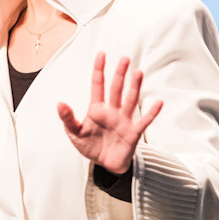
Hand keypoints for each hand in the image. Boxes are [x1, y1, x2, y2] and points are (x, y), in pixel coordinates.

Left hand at [57, 52, 162, 174]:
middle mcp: (112, 111)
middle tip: (124, 58)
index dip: (98, 70)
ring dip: (134, 87)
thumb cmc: (90, 146)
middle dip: (119, 74)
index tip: (101, 54)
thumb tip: (59, 103)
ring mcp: (124, 120)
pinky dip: (151, 113)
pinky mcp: (133, 133)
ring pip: (130, 100)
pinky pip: (144, 121)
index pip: (98, 85)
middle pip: (116, 89)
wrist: (105, 165)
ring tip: (138, 73)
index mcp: (96, 109)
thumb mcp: (74, 133)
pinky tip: (158, 102)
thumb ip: (68, 119)